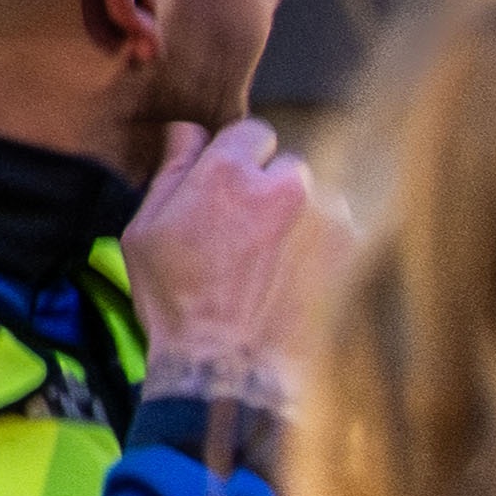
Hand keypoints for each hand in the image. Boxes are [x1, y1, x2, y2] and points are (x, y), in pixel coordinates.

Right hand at [120, 118, 339, 403]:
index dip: (238, 159)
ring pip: (315, 196)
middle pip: (286, 165)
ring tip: (269, 262)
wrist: (231, 364)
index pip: (251, 133)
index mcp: (228, 173)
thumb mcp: (145, 232)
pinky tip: (292, 276)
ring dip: (298, 215)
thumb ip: (172, 172)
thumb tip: (188, 131)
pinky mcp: (351, 246)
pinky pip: (336, 226)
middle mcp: (285, 184)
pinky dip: (319, 243)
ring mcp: (326, 214)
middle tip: (245, 234)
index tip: (228, 190)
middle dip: (270, 188)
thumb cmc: (176, 300)